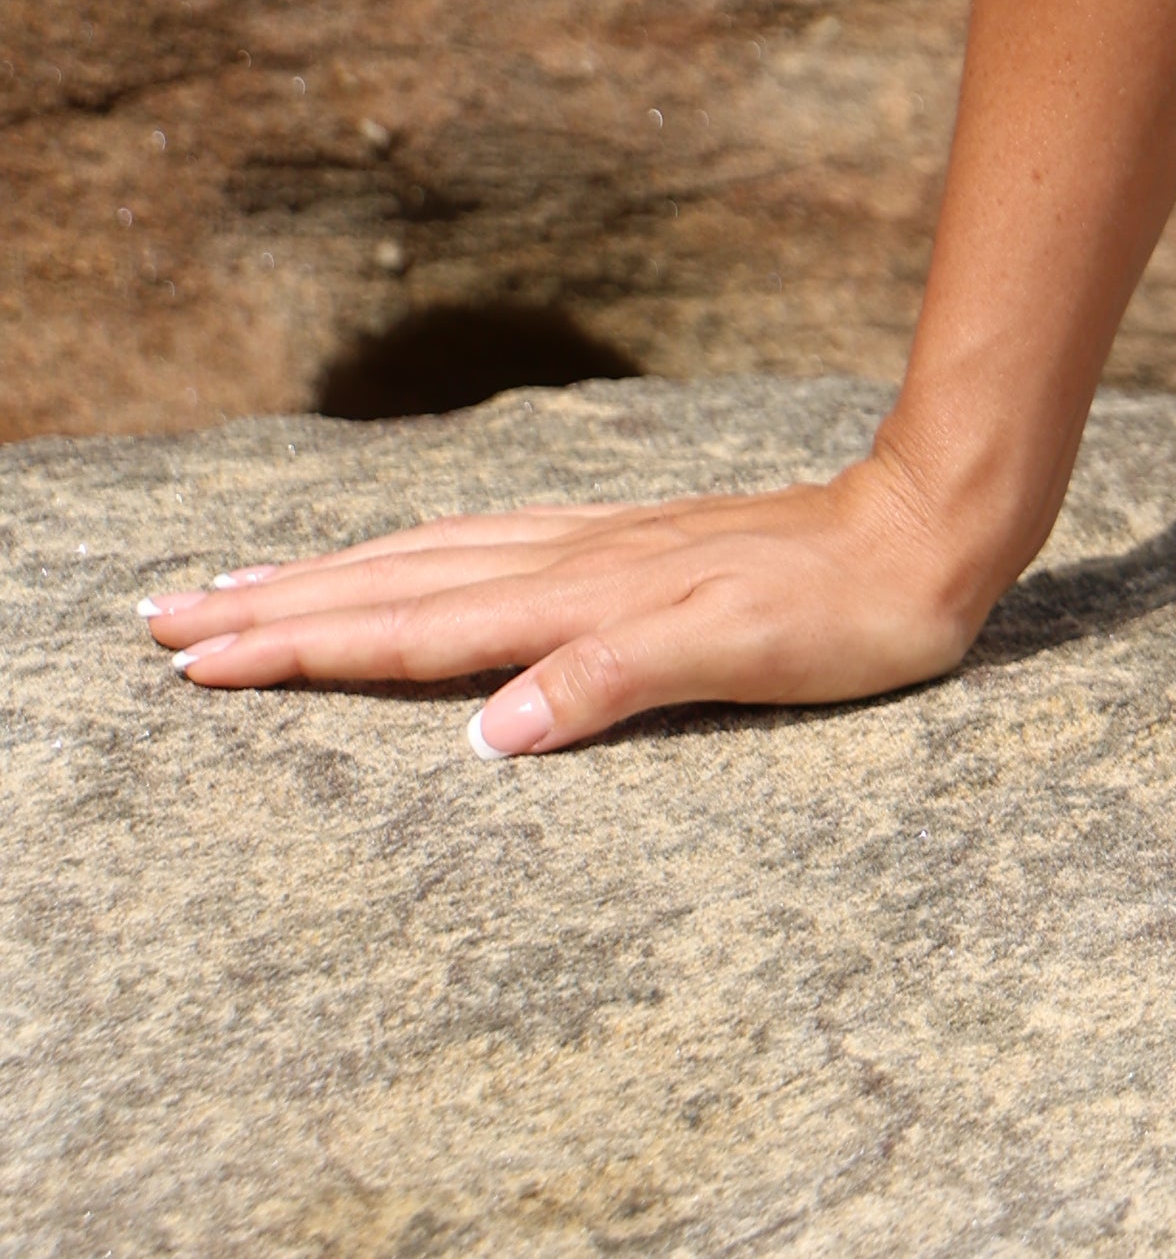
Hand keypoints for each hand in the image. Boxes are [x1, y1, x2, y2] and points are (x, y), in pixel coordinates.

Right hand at [137, 441, 1003, 757]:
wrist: (930, 525)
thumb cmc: (846, 613)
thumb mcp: (741, 657)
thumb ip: (612, 682)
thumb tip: (486, 733)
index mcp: (578, 599)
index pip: (408, 628)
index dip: (301, 647)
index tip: (198, 661)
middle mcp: (571, 564)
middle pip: (390, 584)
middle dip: (274, 607)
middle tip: (161, 620)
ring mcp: (596, 548)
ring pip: (427, 559)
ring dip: (328, 575)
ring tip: (241, 585)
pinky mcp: (629, 547)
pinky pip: (483, 549)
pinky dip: (411, 557)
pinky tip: (402, 560)